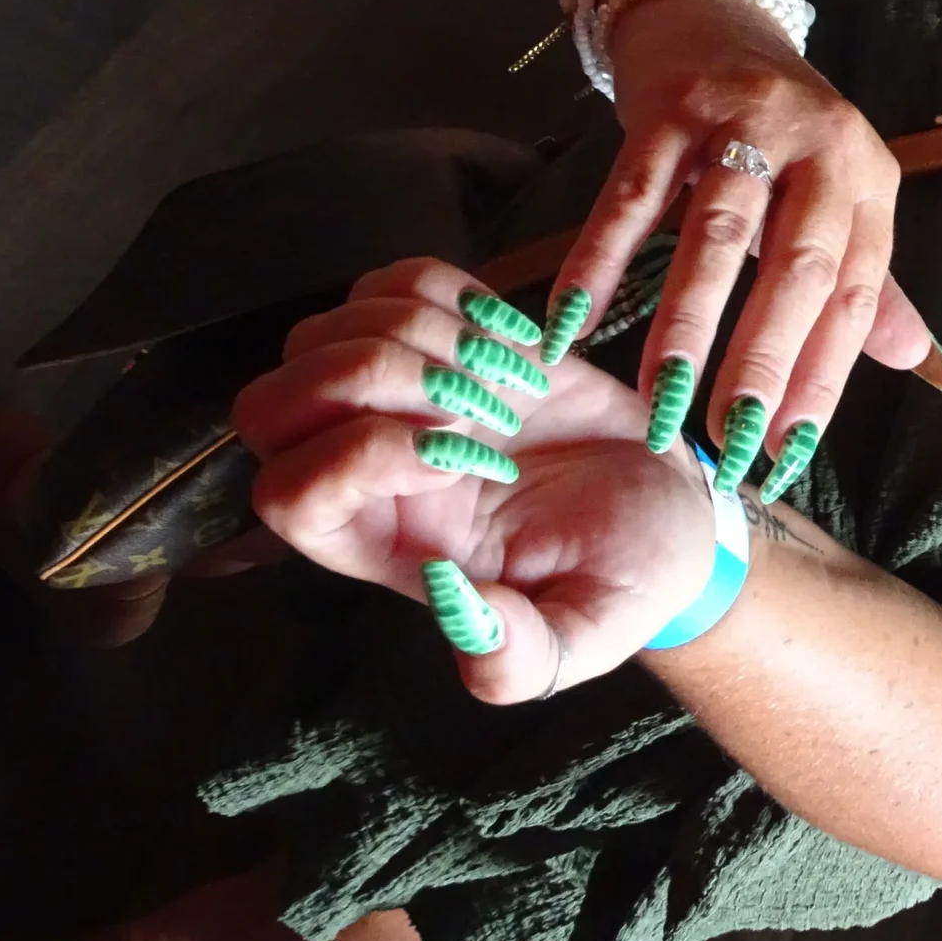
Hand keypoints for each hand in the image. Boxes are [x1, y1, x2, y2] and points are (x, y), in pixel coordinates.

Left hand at [231, 258, 719, 702]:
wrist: (671, 512)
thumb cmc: (625, 579)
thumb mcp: (585, 636)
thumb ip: (517, 659)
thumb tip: (446, 600)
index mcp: (379, 546)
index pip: (289, 492)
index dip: (361, 457)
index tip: (467, 459)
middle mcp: (362, 472)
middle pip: (269, 405)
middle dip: (369, 378)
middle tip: (476, 401)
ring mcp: (395, 398)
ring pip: (323, 332)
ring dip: (419, 332)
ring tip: (506, 378)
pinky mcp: (443, 338)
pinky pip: (393, 281)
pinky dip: (449, 292)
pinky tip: (512, 342)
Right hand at [553, 0, 935, 485]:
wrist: (714, 18)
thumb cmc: (781, 136)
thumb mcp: (837, 200)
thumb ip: (869, 285)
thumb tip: (922, 366)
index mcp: (868, 183)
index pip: (853, 297)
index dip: (823, 379)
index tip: (786, 453)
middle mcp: (820, 148)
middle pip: (795, 270)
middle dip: (762, 365)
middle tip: (727, 445)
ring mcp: (744, 121)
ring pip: (715, 237)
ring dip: (687, 328)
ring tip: (660, 403)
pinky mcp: (671, 106)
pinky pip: (630, 198)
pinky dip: (598, 264)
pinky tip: (571, 325)